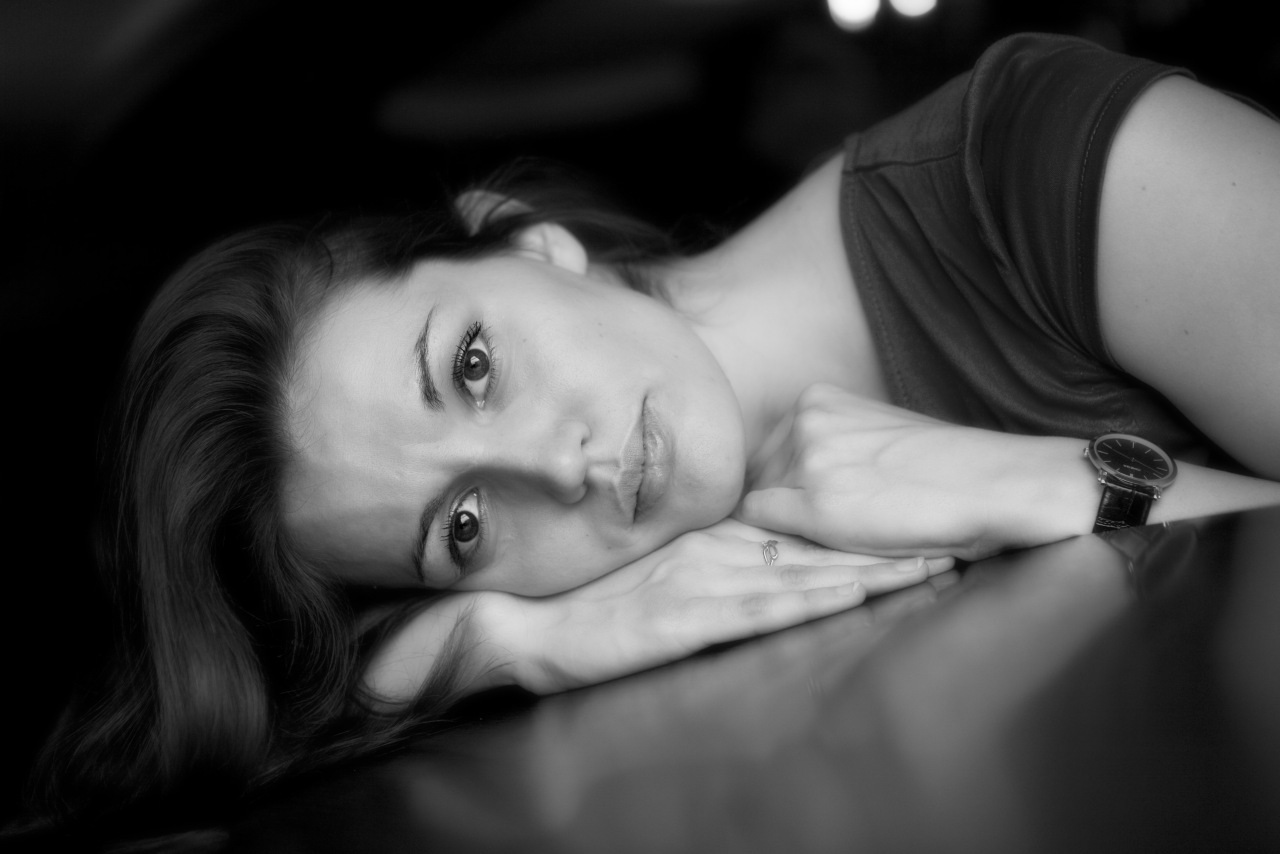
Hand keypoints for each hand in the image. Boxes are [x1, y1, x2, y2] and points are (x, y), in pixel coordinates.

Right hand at [492, 518, 952, 693]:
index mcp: (715, 541)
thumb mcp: (668, 576)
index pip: (801, 531)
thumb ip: (716, 561)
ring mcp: (705, 583)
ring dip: (870, 568)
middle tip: (952, 534)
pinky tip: (854, 591)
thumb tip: (770, 552)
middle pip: (818, 547)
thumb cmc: (597, 606)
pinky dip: (812, 597)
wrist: (534, 628)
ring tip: (931, 563)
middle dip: (886, 544)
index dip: (861, 527)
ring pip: (804, 572)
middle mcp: (718, 554)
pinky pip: (762, 606)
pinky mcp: (689, 618)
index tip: (917, 520)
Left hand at [737, 384, 1090, 560]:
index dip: (777, 485)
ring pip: (757, 501)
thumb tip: (781, 475)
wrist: (1000, 485)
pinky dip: (776, 540)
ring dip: (782, 524)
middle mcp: (804, 421)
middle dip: (777, 504)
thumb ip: (824, 445)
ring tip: (838, 534)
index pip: (762, 451)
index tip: (802, 507)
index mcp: (817, 400)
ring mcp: (808, 460)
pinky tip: (819, 545)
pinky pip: (760, 523)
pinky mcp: (817, 504)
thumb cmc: (943, 471)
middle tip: (824, 527)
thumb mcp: (873, 437)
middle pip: (754, 476)